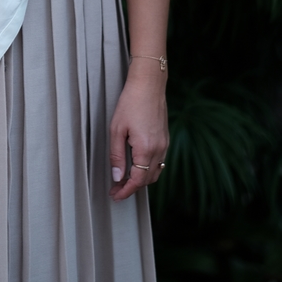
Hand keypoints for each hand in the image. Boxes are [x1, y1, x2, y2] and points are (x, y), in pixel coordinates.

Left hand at [108, 62, 167, 201]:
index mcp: (146, 149)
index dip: (125, 191)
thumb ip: (116, 155)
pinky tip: (137, 166)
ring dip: (141, 180)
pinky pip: (159, 162)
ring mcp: (164, 145)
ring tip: (125, 180)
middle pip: (147, 180)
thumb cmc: (130, 103)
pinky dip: (149, 170)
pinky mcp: (166, 139)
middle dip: (132, 188)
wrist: (149, 85)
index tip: (115, 195)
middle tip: (116, 189)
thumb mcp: (117, 129)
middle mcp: (159, 150)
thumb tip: (117, 177)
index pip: (137, 180)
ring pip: (155, 173)